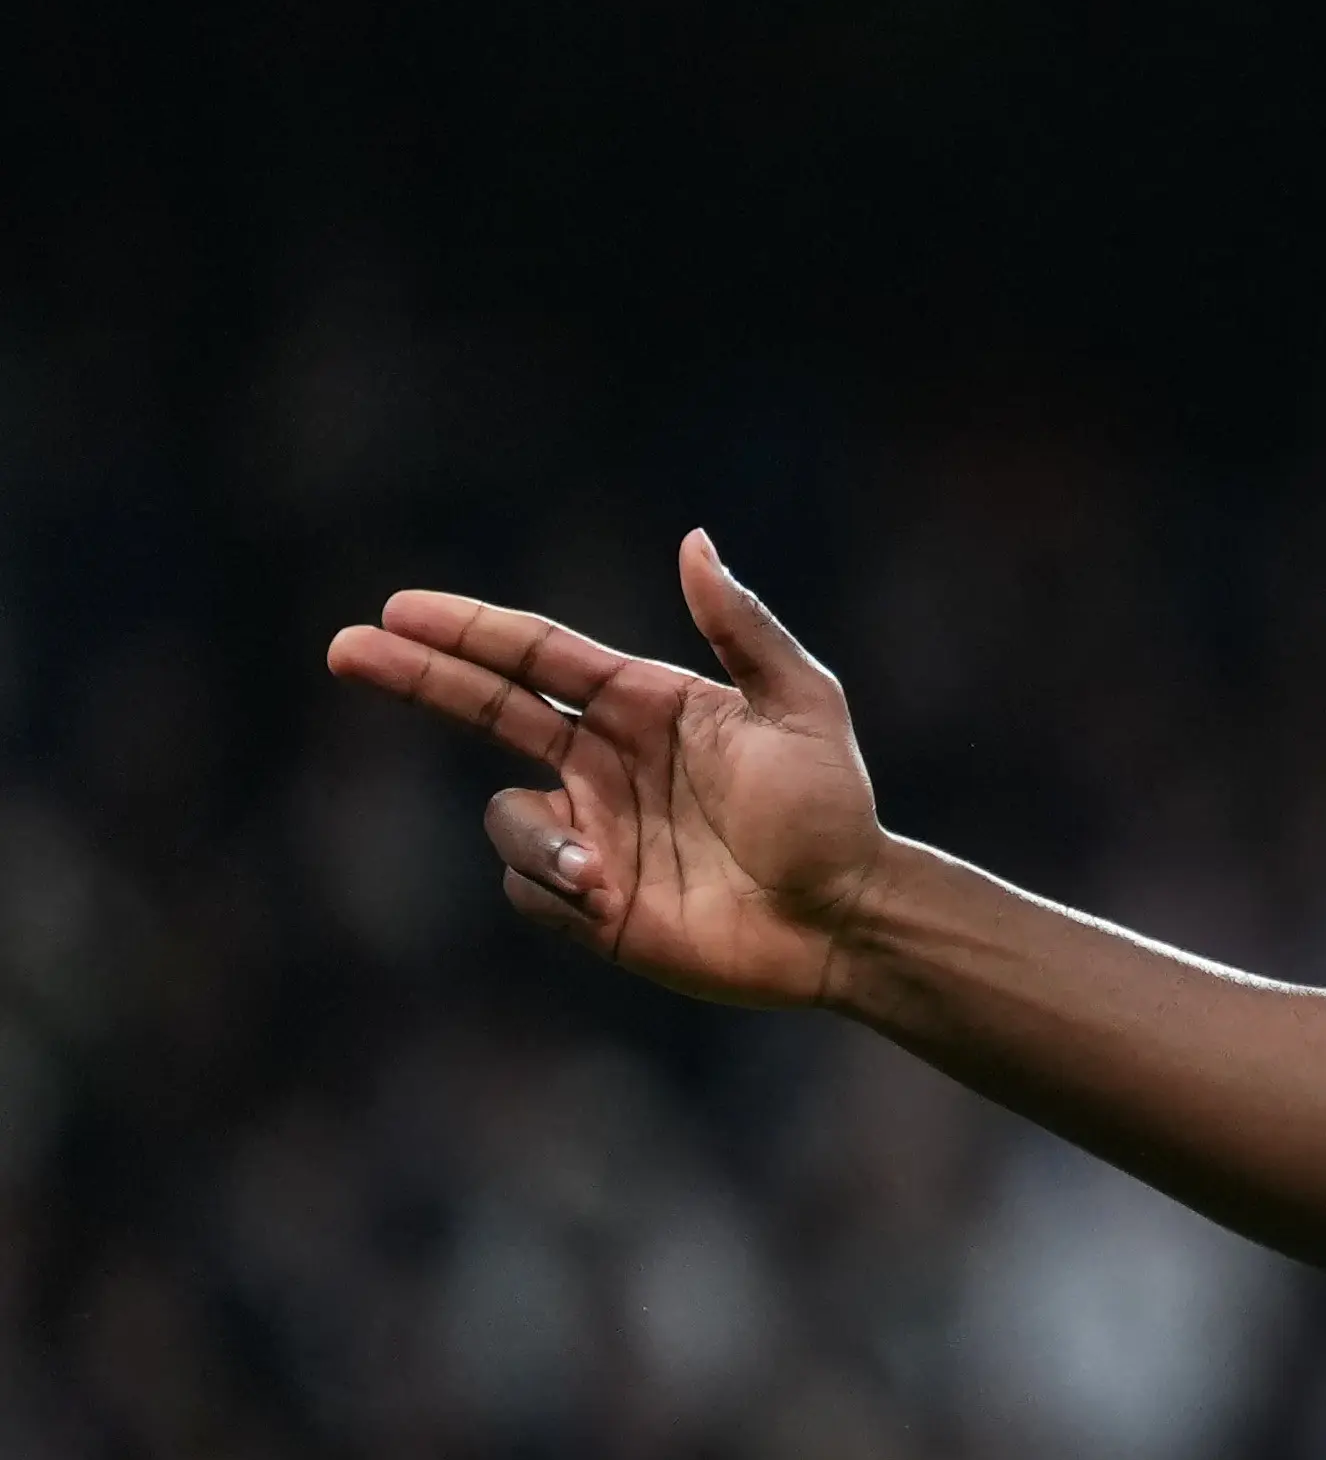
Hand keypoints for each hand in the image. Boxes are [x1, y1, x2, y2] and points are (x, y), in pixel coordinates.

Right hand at [324, 530, 887, 1008]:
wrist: (844, 917)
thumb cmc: (832, 810)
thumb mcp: (804, 706)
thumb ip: (744, 629)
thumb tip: (694, 542)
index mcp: (643, 705)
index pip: (535, 657)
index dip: (467, 631)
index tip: (399, 608)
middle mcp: (605, 762)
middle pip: (485, 708)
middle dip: (416, 677)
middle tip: (347, 648)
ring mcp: (595, 830)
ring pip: (506, 817)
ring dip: (536, 838)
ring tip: (600, 871)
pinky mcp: (592, 904)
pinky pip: (526, 887)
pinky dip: (553, 887)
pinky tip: (613, 901)